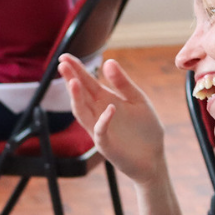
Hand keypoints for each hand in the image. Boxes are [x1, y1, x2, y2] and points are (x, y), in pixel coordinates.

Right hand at [59, 54, 165, 183]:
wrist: (153, 157)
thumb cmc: (144, 128)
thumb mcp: (137, 99)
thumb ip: (123, 83)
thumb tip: (108, 61)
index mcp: (104, 99)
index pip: (87, 82)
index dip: (76, 69)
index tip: (65, 56)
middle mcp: (97, 113)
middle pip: (80, 94)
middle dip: (71, 79)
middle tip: (62, 64)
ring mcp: (99, 129)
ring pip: (82, 113)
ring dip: (77, 99)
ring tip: (74, 82)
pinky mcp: (106, 145)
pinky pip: (101, 131)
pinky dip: (104, 120)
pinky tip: (110, 108)